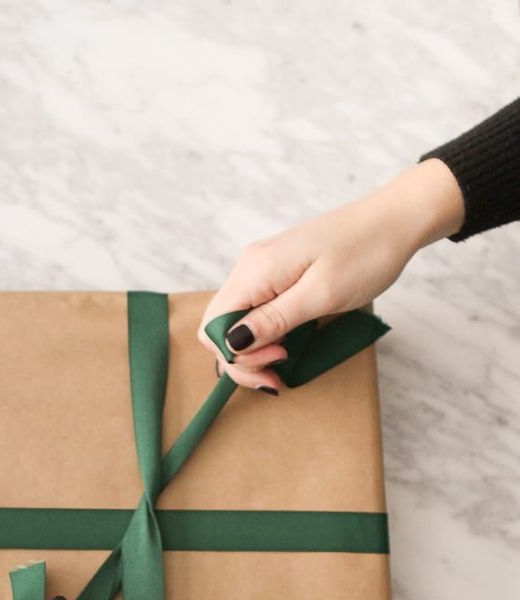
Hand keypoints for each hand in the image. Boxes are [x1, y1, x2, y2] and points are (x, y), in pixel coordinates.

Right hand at [198, 158, 464, 391]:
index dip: (236, 356)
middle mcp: (250, 269)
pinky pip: (256, 312)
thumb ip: (273, 319)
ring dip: (255, 351)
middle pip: (220, 327)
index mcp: (255, 271)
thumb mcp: (320, 294)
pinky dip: (266, 335)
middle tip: (280, 372)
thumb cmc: (365, 254)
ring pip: (237, 323)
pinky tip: (288, 344)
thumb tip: (232, 343)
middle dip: (243, 359)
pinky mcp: (277, 275)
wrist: (394, 220)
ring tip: (286, 361)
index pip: (213, 326)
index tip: (277, 361)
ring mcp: (262, 271)